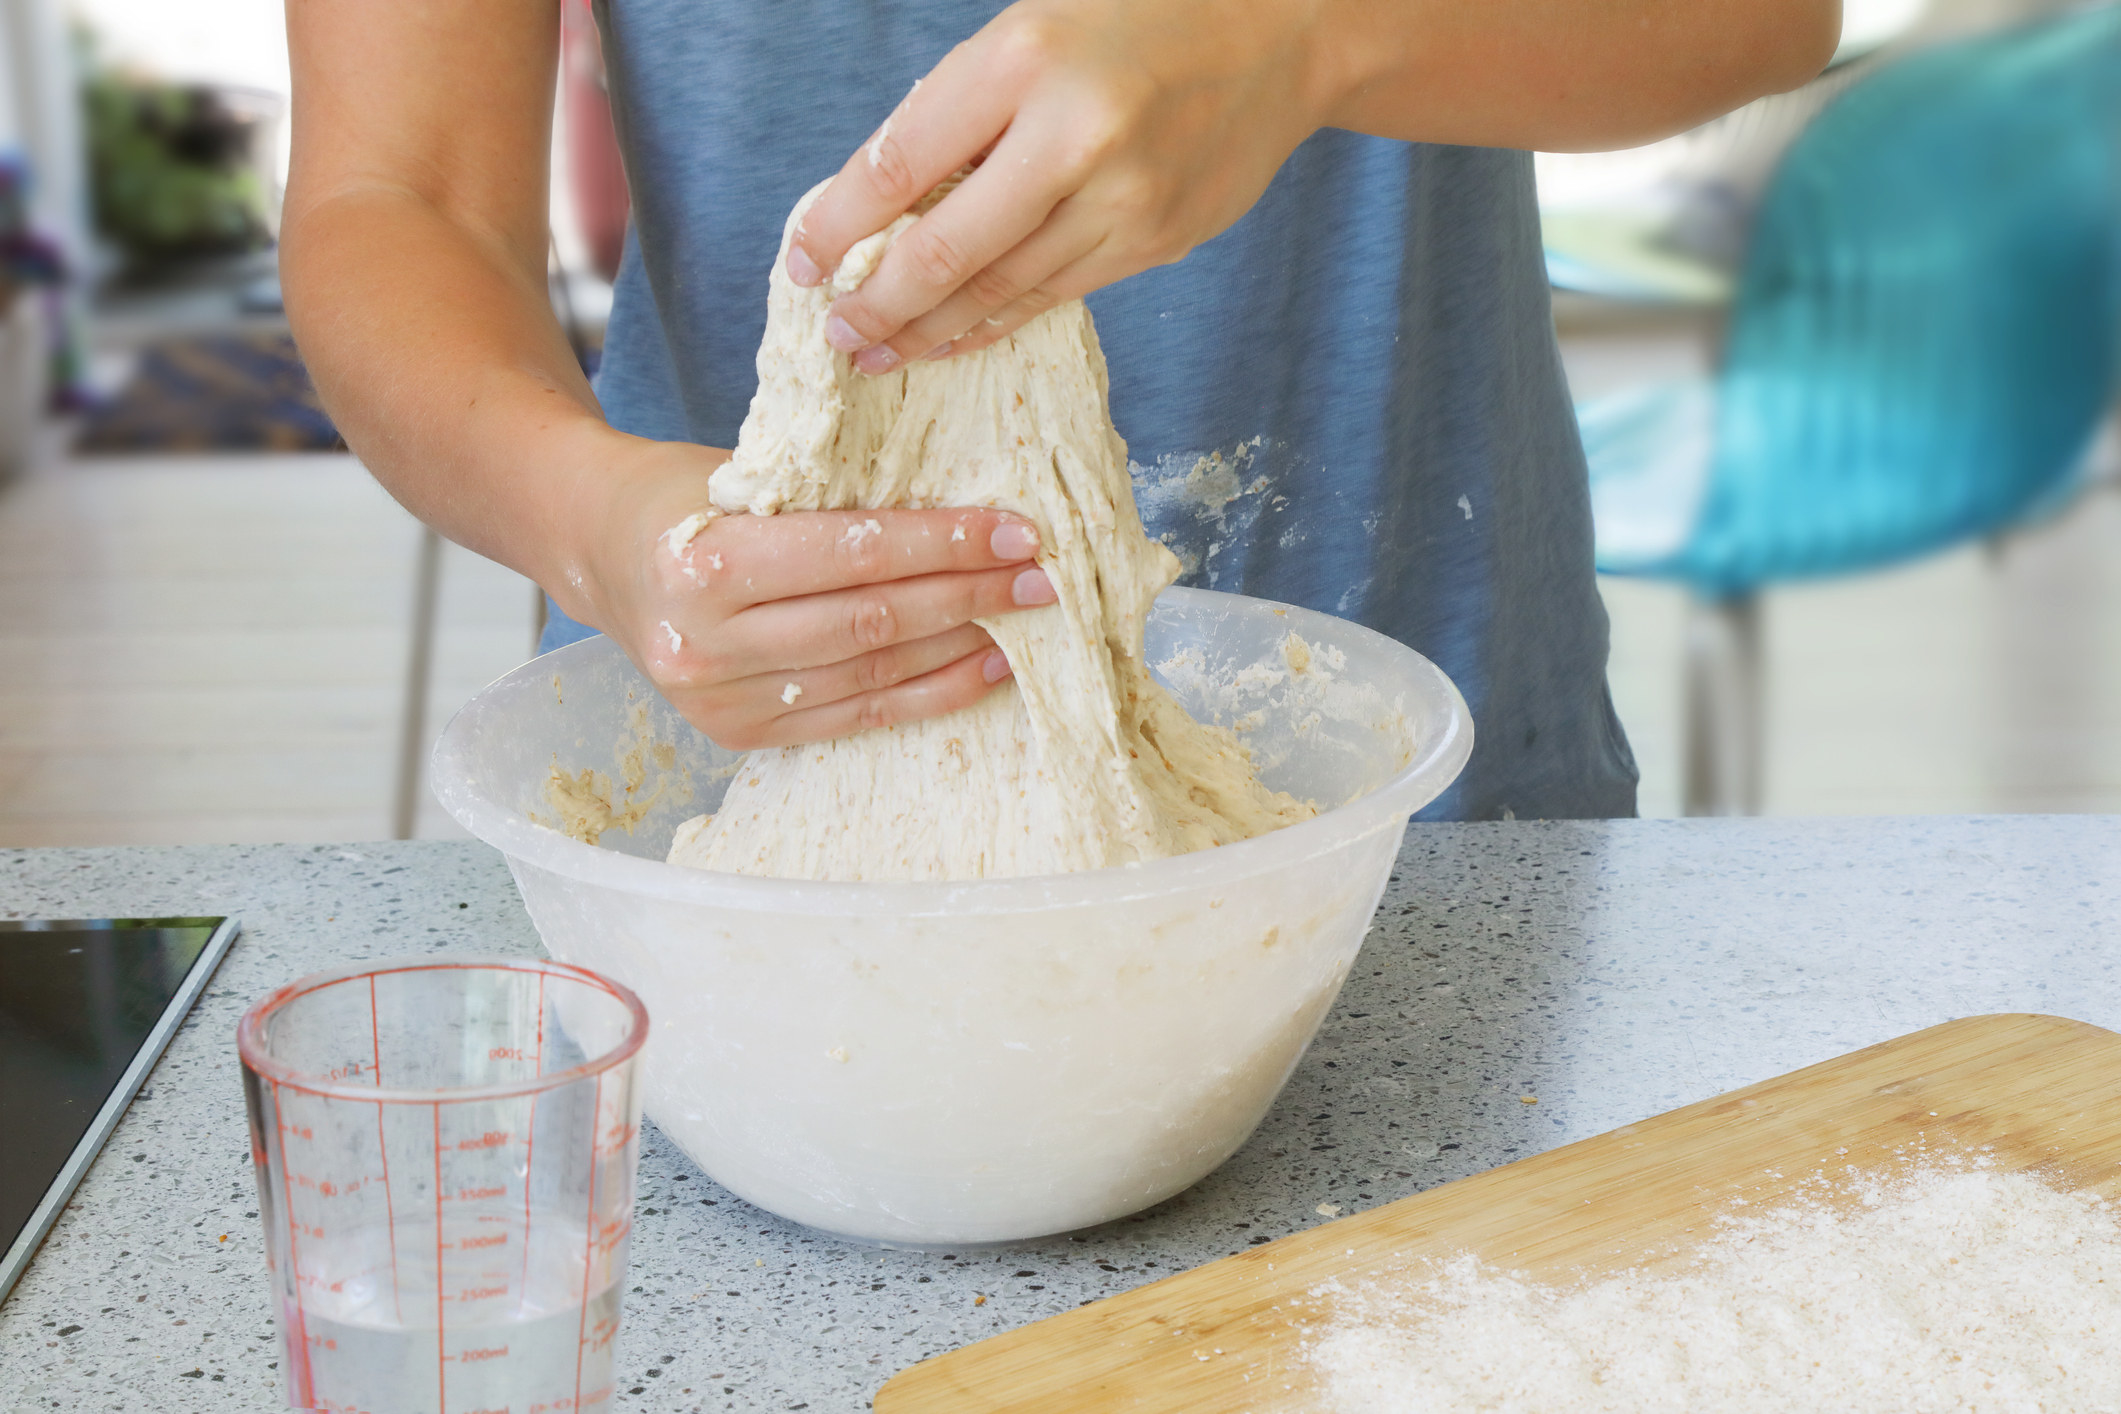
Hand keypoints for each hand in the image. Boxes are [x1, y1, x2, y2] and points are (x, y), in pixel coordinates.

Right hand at [570, 440, 1054, 749]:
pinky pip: (857, 715)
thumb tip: (963, 507)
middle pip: (870, 621)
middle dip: (968, 595)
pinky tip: (984, 666)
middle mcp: (706, 644)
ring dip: (960, 647)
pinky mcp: (739, 734)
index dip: (942, 545)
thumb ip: (831, 497)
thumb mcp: (743, 472)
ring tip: (1024, 619)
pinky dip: (928, 692)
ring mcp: (720, 699)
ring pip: (871, 673)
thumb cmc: (683, 495)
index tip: (1014, 533)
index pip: (851, 555)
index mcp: (703, 564)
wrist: (597, 550)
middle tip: (1041, 577)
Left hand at [785, 0, 1335, 373]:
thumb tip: (879, 207)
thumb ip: (962, 112)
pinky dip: (993, 323)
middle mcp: (1072, 135)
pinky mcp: (1156, 242)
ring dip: (927, 330)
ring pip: (998, 289)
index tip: (803, 262)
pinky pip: (1053, 297)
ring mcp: (1122, 200)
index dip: (838, 225)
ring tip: (877, 350)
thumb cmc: (1136, 19)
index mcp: (1022, 59)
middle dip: (877, 303)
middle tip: (835, 335)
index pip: (899, 164)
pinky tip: (953, 338)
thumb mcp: (1031, 30)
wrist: (1281, 34)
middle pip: (943, 250)